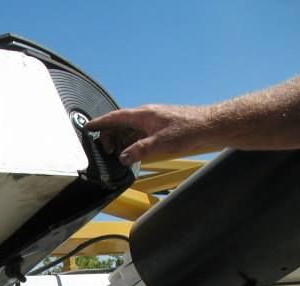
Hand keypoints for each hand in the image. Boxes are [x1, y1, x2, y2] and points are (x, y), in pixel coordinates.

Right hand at [84, 104, 215, 164]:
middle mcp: (147, 115)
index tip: (88, 126)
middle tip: (106, 150)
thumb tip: (122, 157)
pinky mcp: (160, 126)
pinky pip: (139, 133)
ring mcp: (153, 120)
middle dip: (109, 136)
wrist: (211, 126)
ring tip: (119, 154)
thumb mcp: (161, 144)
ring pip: (129, 129)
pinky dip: (132, 142)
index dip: (100, 122)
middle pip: (120, 124)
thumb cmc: (190, 130)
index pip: (115, 117)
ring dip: (121, 140)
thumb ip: (138, 150)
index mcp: (143, 115)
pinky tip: (135, 152)